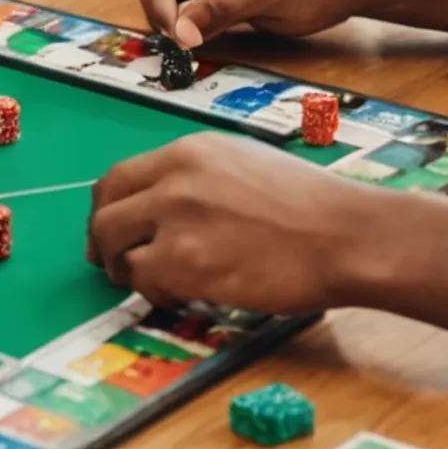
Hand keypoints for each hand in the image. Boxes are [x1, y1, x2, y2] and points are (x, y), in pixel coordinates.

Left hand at [85, 133, 371, 314]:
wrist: (343, 235)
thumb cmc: (310, 207)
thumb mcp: (244, 164)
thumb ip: (197, 177)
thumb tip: (164, 202)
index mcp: (189, 152)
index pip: (118, 178)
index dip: (107, 208)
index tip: (109, 229)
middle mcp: (173, 180)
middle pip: (105, 214)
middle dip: (104, 244)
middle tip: (113, 266)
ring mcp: (176, 221)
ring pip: (118, 251)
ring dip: (130, 273)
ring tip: (158, 285)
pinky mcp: (184, 263)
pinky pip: (145, 282)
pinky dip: (155, 293)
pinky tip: (181, 296)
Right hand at [135, 0, 372, 47]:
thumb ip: (219, 9)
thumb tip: (179, 33)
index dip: (163, 2)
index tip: (176, 38)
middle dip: (162, 9)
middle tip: (181, 43)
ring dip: (172, 16)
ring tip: (193, 38)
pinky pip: (185, 0)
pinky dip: (186, 19)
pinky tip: (203, 32)